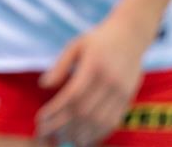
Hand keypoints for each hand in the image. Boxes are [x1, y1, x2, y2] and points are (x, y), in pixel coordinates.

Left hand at [35, 16, 145, 145]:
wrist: (131, 35)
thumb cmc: (98, 39)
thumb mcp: (75, 45)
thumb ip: (60, 66)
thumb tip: (43, 85)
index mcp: (94, 67)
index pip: (72, 95)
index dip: (56, 110)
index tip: (40, 119)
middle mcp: (110, 82)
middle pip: (85, 111)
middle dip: (63, 126)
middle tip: (46, 134)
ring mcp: (122, 92)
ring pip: (100, 120)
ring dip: (81, 133)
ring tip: (64, 140)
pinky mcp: (129, 98)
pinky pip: (113, 121)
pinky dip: (98, 132)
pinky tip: (85, 138)